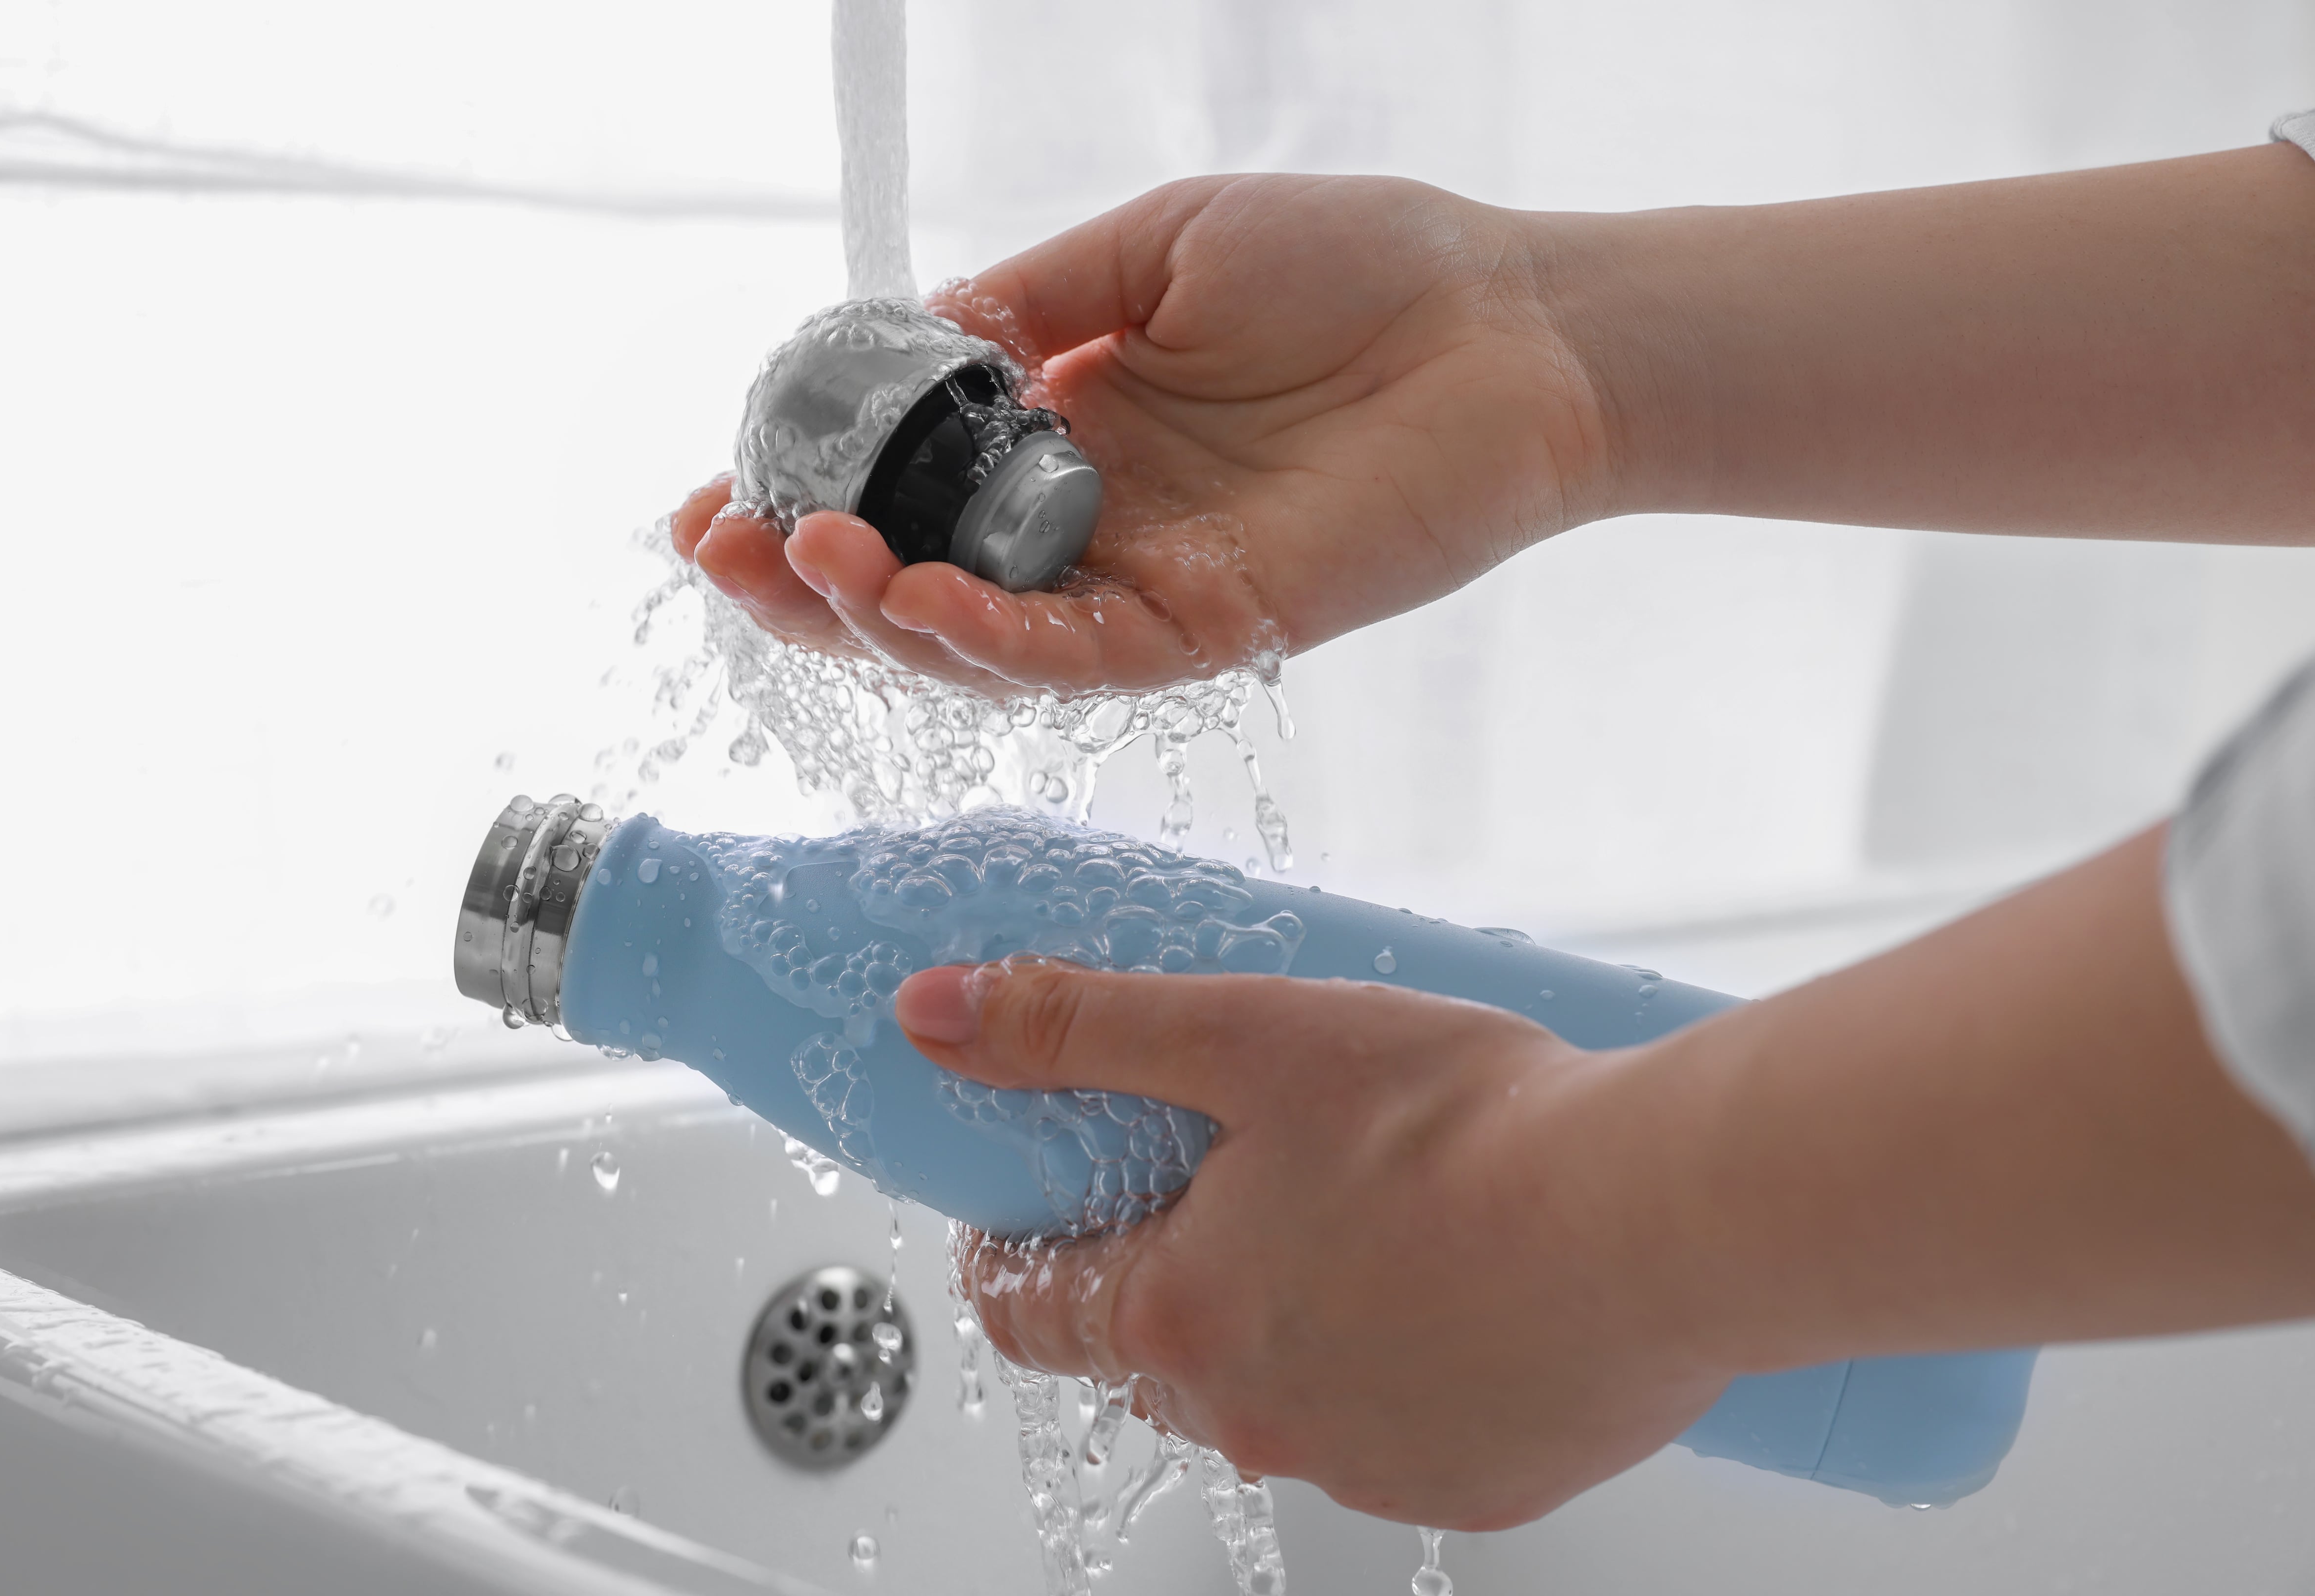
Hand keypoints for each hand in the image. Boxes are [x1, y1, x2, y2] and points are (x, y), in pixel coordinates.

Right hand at [678, 175, 1608, 693]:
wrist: (1513, 319)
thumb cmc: (1358, 265)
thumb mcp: (1156, 247)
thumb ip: (1033, 300)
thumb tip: (914, 334)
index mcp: (1069, 435)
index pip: (908, 495)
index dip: (807, 500)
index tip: (716, 490)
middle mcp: (1093, 527)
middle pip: (918, 591)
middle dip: (806, 583)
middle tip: (722, 548)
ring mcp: (1149, 584)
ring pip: (981, 646)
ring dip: (879, 619)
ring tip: (805, 562)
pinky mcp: (1218, 627)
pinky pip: (1084, 659)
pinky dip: (993, 642)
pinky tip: (920, 605)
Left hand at [891, 959, 1730, 1529]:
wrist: (1658, 1220)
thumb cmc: (1466, 1128)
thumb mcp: (1246, 1037)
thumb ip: (1081, 1026)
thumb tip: (937, 1014)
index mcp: (1178, 1315)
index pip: (1031, 1309)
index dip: (1014, 1253)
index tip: (1029, 1213)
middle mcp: (1253, 1417)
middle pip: (1147, 1355)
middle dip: (1157, 1276)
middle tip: (1216, 1189)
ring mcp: (1361, 1463)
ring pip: (1268, 1399)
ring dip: (1278, 1324)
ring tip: (1353, 1224)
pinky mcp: (1466, 1487)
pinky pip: (1386, 1434)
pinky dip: (1388, 1370)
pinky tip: (1445, 1290)